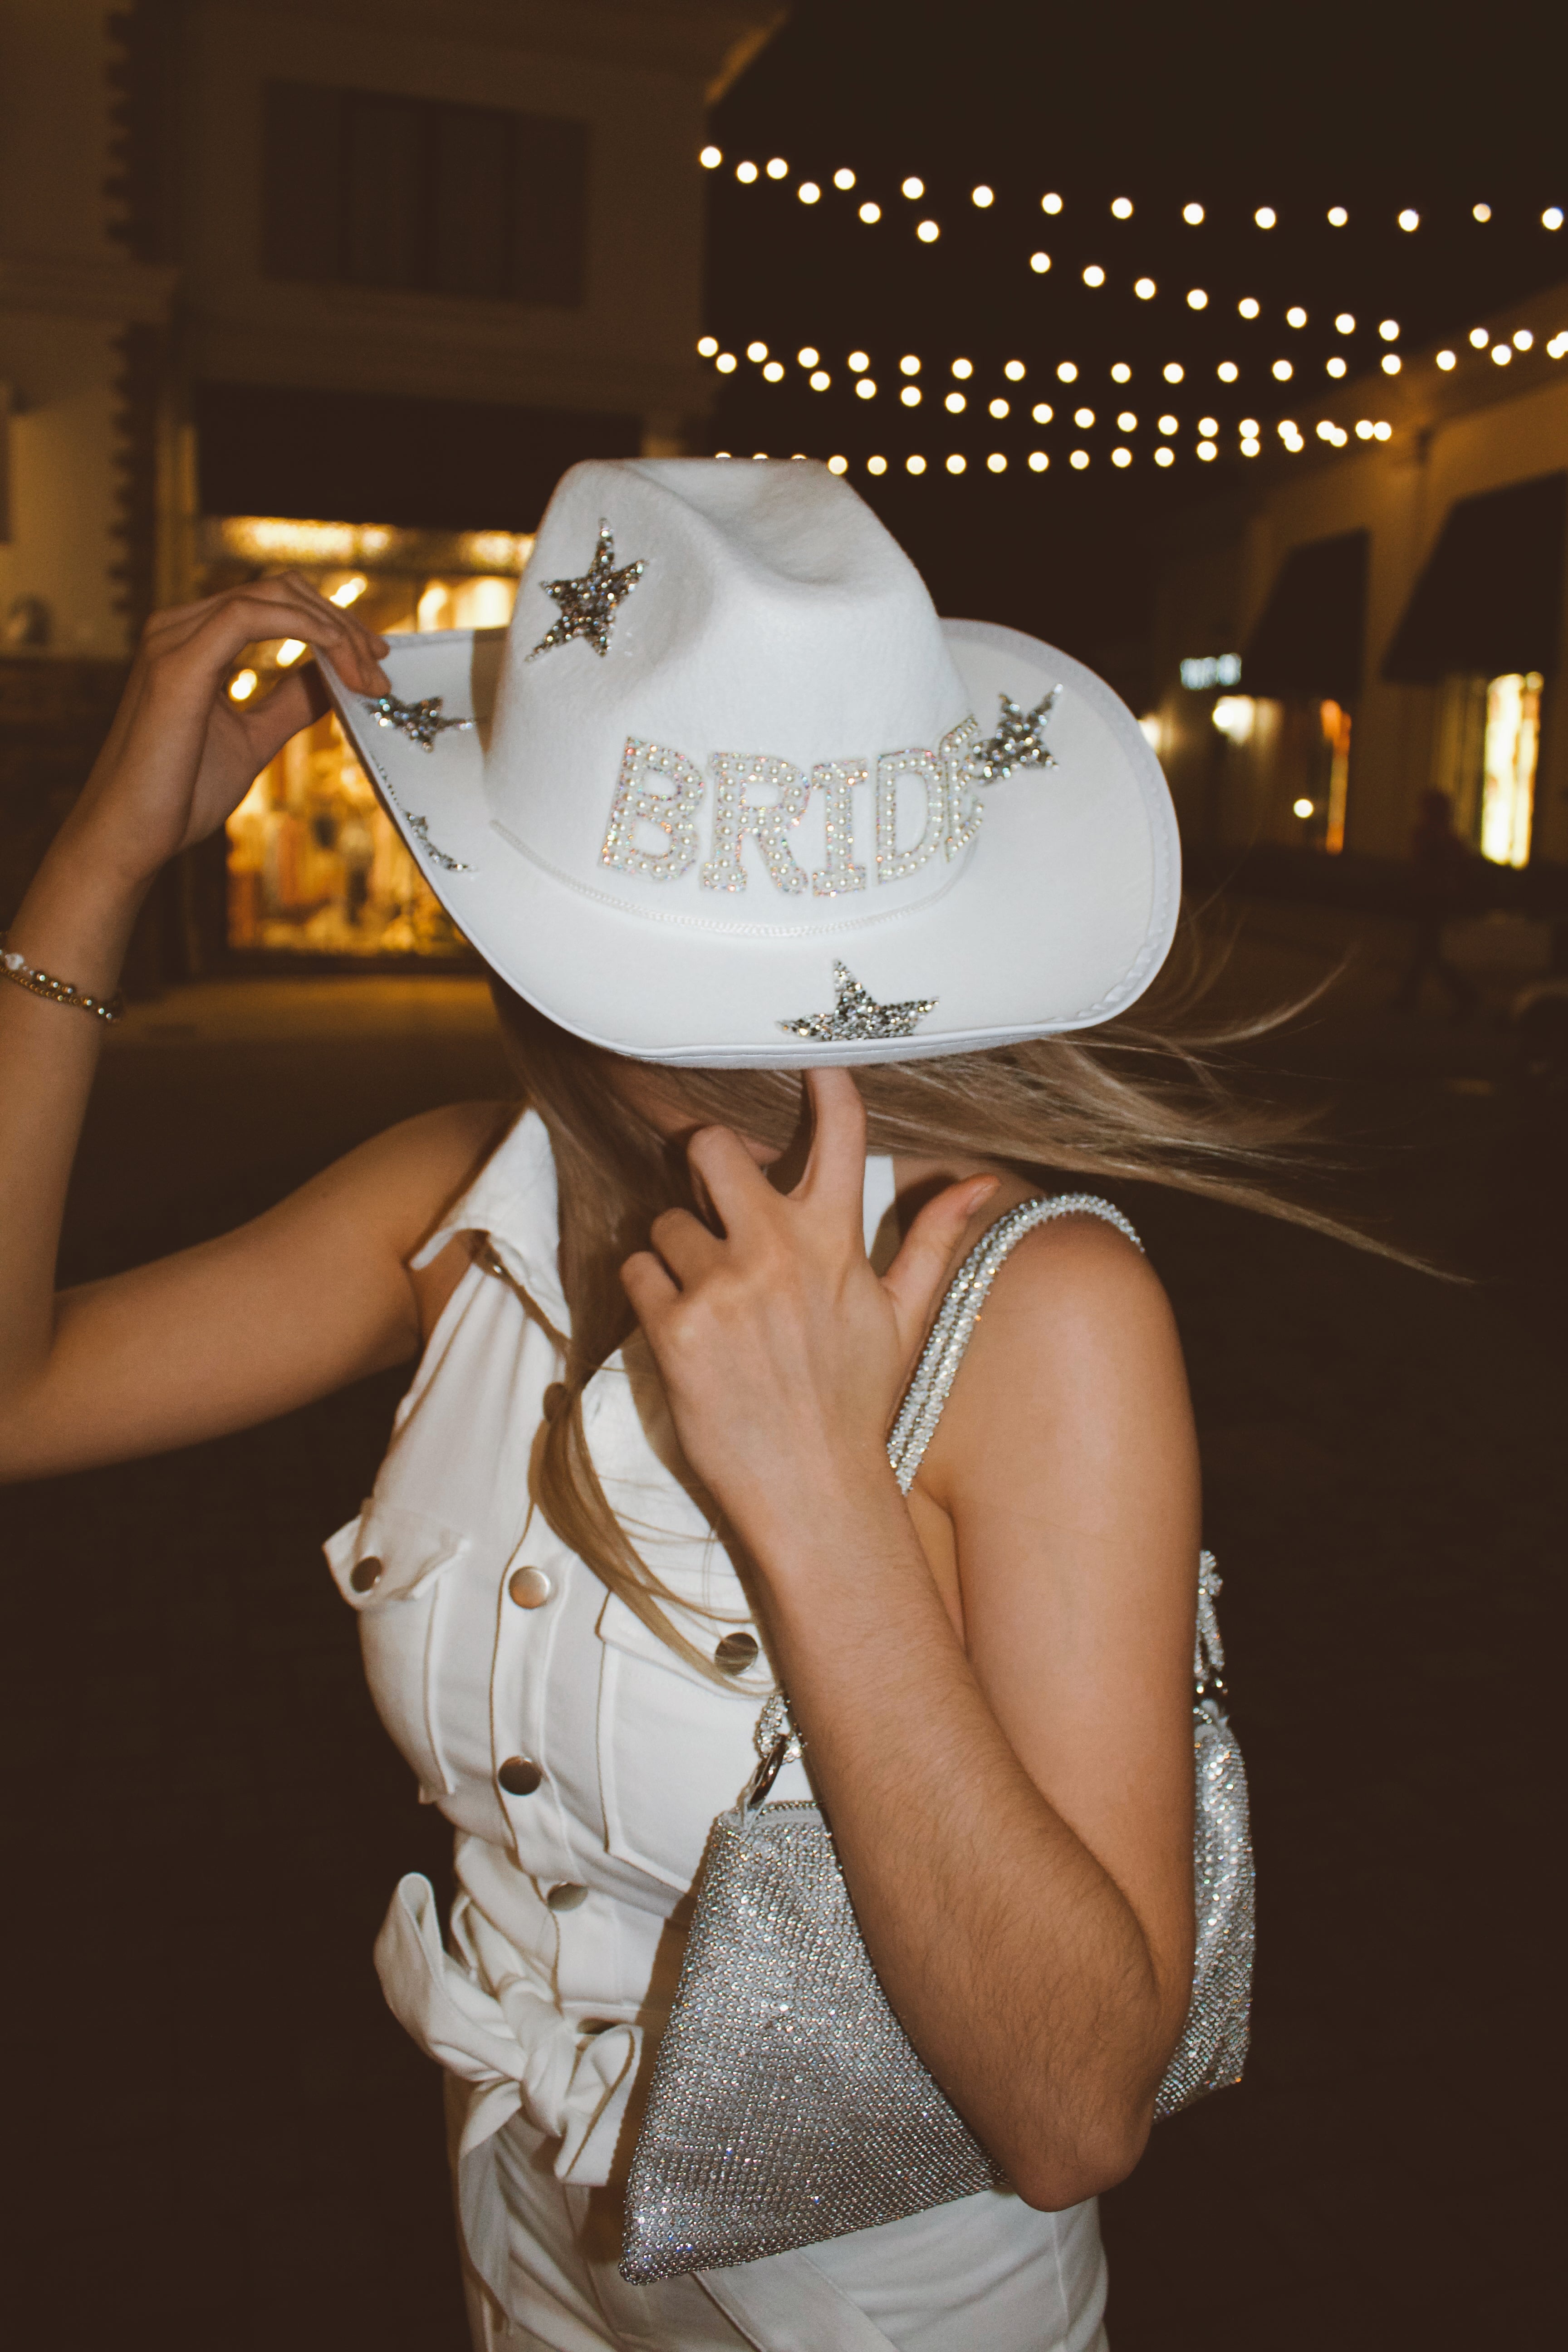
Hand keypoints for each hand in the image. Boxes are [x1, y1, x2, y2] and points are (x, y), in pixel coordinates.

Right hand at [57, 573, 390, 891]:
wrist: (132, 836)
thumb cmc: (180, 794)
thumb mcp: (254, 739)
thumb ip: (289, 703)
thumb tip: (334, 678)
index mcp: (194, 641)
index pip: (275, 604)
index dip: (333, 624)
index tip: (375, 663)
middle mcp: (180, 628)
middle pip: (280, 590)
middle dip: (341, 623)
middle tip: (382, 667)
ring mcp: (174, 640)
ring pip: (272, 597)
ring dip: (334, 630)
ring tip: (369, 674)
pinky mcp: (176, 663)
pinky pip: (250, 617)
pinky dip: (305, 628)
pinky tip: (338, 656)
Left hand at [620, 1069, 995, 1559]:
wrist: (811, 1489)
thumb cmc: (856, 1404)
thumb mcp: (903, 1318)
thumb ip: (930, 1240)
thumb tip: (980, 1180)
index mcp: (835, 1242)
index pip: (839, 1137)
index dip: (826, 1088)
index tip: (814, 1065)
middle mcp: (777, 1251)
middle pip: (711, 1149)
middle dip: (704, 1164)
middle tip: (713, 1199)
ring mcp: (723, 1287)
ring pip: (665, 1221)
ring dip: (676, 1252)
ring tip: (709, 1303)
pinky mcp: (675, 1327)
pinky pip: (636, 1271)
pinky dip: (648, 1293)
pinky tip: (681, 1329)